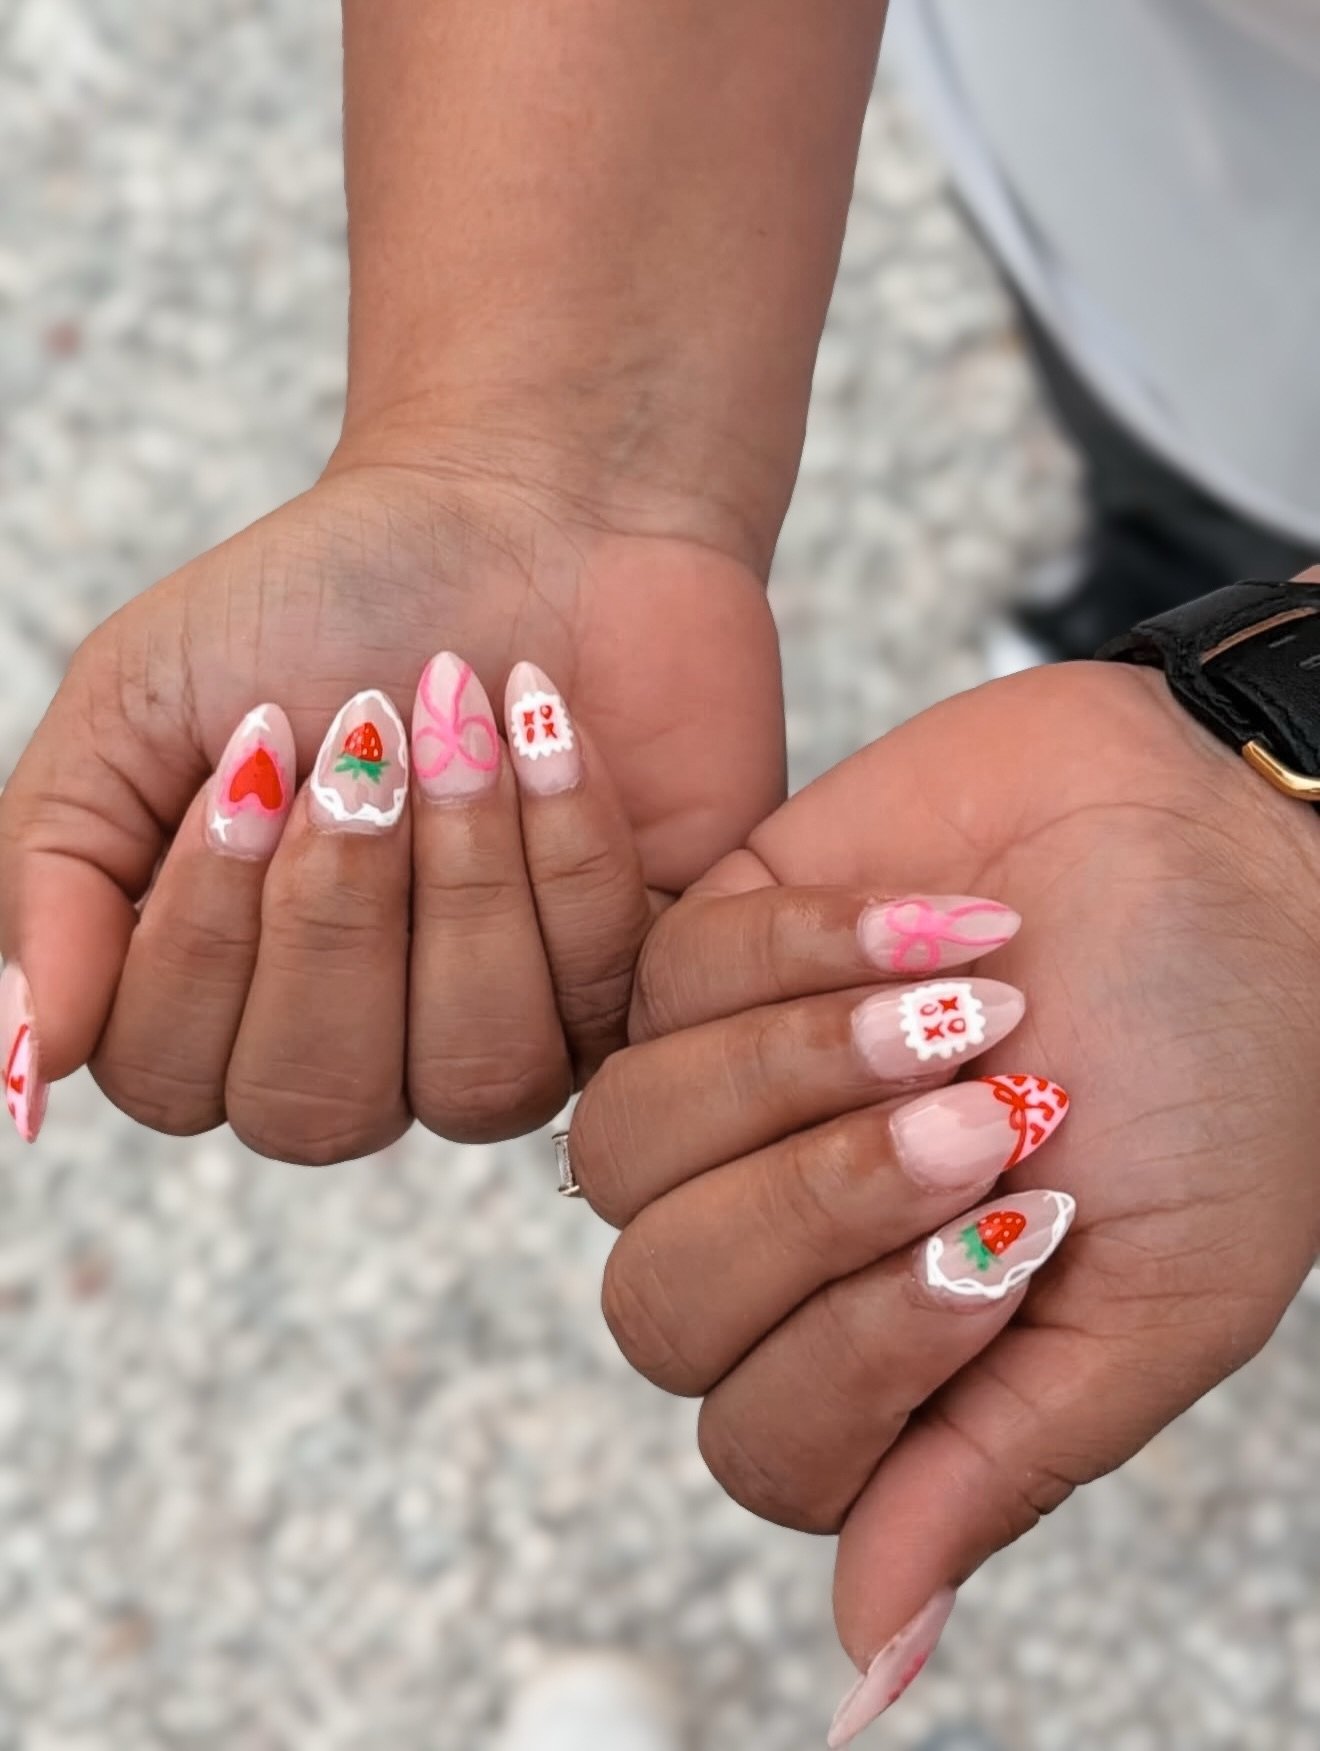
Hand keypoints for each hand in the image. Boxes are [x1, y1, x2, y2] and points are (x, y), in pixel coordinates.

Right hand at [0, 447, 781, 1155]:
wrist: (521, 509)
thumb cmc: (317, 599)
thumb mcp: (133, 704)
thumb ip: (51, 878)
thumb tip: (23, 1068)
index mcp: (218, 995)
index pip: (173, 1075)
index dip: (208, 927)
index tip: (253, 754)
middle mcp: (354, 1048)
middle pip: (316, 1106)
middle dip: (337, 906)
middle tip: (362, 740)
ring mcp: (496, 1032)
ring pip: (470, 1080)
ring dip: (459, 881)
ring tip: (463, 724)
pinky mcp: (624, 992)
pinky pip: (594, 1004)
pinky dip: (567, 848)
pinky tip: (549, 734)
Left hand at [569, 657, 1319, 1738]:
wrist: (1217, 844)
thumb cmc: (1217, 1076)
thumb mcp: (1156, 1302)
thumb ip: (998, 1467)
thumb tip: (869, 1667)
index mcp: (879, 1359)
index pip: (764, 1443)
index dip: (867, 1353)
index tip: (1021, 1239)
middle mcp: (774, 1244)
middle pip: (660, 1302)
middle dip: (822, 1205)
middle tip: (989, 1113)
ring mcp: (722, 1098)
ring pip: (622, 1147)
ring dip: (805, 1071)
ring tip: (966, 1008)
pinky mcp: (705, 955)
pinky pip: (663, 982)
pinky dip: (809, 949)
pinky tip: (938, 917)